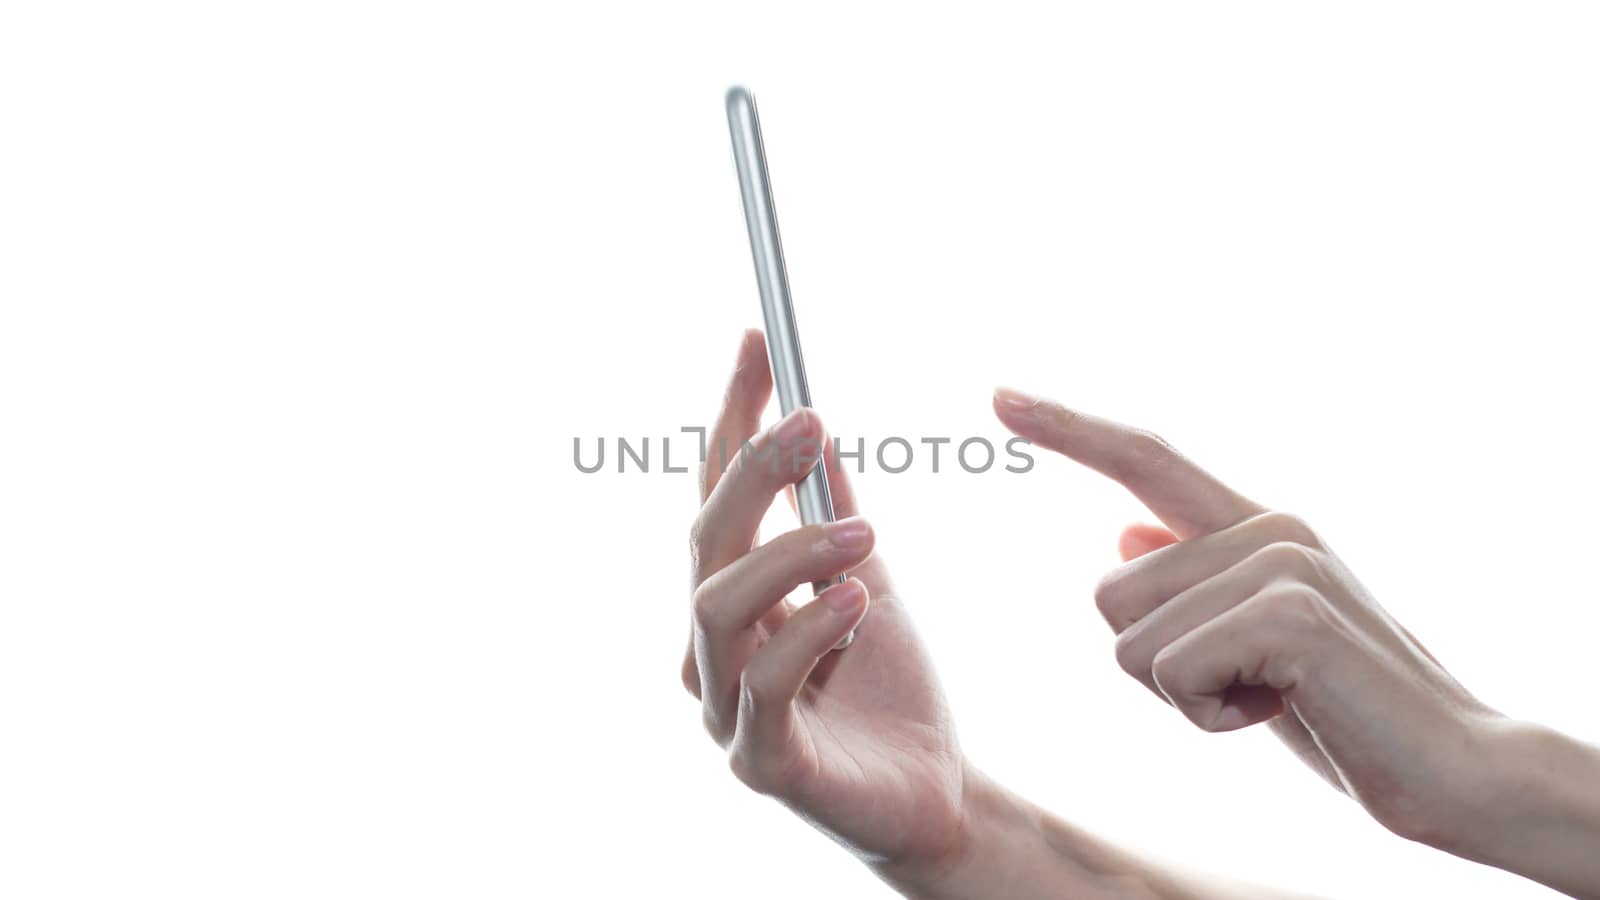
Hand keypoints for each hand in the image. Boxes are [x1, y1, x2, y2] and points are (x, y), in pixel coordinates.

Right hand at [680, 331, 966, 870]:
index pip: (715, 495)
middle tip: (811, 421)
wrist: (932, 794)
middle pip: (703, 542)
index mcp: (732, 599)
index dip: (732, 418)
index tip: (760, 341)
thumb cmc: (886, 690)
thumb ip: (833, 516)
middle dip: (752, 472)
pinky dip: (806, 633)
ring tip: (863, 530)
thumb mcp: (867, 582)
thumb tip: (815, 426)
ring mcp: (725, 708)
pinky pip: (765, 688)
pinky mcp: (761, 763)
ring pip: (718, 607)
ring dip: (787, 553)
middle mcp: (711, 647)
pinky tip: (857, 601)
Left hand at [991, 387, 1502, 850]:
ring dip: (1185, 696)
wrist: (1455, 768)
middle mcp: (1266, 526)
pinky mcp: (1287, 612)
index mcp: (1255, 527)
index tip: (1000, 396)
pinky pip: (1168, 672)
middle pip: (1107, 594)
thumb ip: (1194, 587)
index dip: (1069, 428)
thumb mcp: (1253, 644)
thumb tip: (1121, 536)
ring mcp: (1280, 560)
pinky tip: (1281, 713)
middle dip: (1154, 666)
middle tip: (1248, 688)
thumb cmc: (1344, 711)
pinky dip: (1206, 715)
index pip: (1145, 459)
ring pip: (1128, 640)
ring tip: (1273, 699)